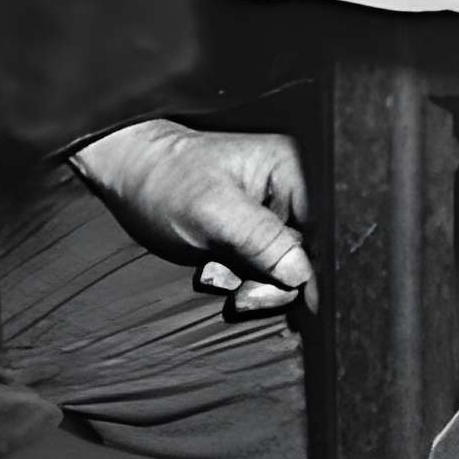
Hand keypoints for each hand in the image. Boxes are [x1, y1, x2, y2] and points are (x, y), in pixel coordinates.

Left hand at [69, 122, 313, 314]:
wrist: (128, 180)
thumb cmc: (165, 179)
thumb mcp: (213, 210)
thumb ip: (262, 239)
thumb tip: (302, 273)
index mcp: (294, 170)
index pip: (329, 226)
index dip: (314, 263)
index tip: (287, 287)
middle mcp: (291, 194)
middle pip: (310, 256)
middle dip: (273, 280)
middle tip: (239, 289)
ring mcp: (273, 220)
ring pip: (285, 273)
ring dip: (251, 285)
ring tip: (214, 272)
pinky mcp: (255, 240)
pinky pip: (263, 275)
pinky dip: (239, 283)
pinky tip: (213, 270)